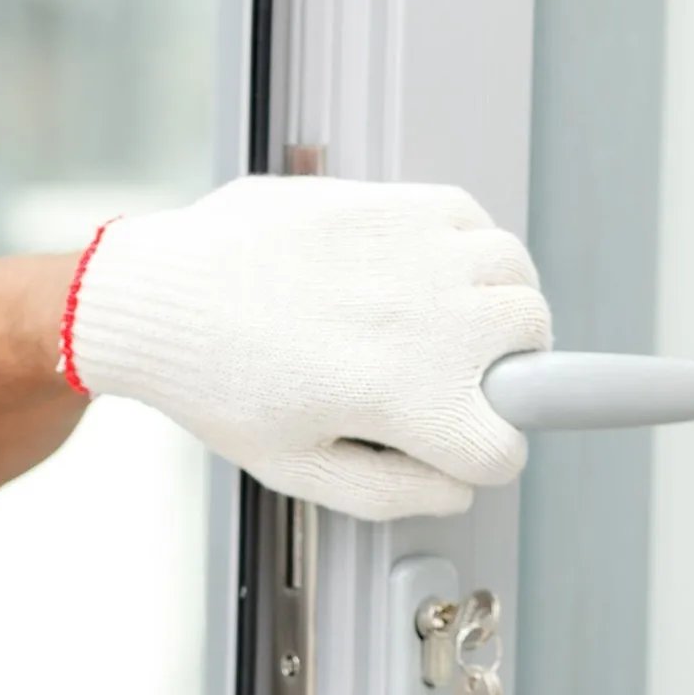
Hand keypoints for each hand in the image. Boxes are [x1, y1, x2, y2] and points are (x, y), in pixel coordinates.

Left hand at [63, 175, 551, 519]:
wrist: (159, 298)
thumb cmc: (213, 381)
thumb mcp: (293, 467)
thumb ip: (388, 492)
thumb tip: (458, 488)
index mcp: (404, 396)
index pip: (505, 447)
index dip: (479, 458)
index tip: (453, 445)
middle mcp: (424, 320)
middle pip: (533, 347)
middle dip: (503, 372)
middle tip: (449, 378)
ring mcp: (416, 253)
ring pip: (516, 277)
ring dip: (497, 305)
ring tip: (444, 323)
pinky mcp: (395, 202)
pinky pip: (477, 221)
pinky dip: (467, 249)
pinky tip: (421, 272)